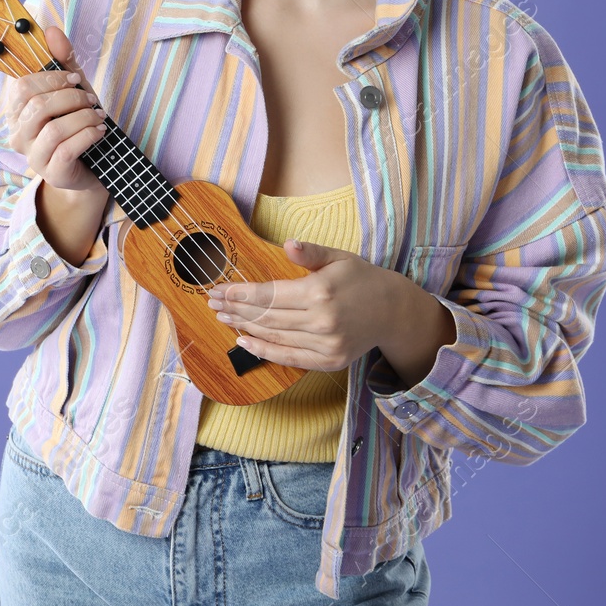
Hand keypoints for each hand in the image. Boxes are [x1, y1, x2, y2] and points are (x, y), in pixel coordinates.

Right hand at [2, 25, 108, 192]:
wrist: (92, 167)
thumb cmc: (76, 124)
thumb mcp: (72, 89)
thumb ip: (61, 62)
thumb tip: (51, 30)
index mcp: (17, 112)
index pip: (21, 87)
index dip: (50, 78)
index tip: (74, 78)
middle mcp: (18, 134)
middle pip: (37, 106)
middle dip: (70, 97)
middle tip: (90, 98)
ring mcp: (33, 157)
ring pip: (53, 129)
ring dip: (83, 117)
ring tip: (98, 115)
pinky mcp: (52, 172)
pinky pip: (67, 149)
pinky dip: (88, 134)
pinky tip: (100, 130)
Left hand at [205, 240, 402, 372]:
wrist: (392, 312)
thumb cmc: (361, 279)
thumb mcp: (339, 258)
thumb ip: (311, 253)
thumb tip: (288, 244)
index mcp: (320, 292)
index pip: (268, 294)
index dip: (239, 293)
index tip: (217, 290)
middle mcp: (321, 321)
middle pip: (266, 316)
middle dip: (235, 309)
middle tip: (212, 303)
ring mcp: (325, 344)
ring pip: (274, 336)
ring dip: (245, 327)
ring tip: (223, 318)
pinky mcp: (328, 361)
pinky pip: (288, 357)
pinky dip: (263, 351)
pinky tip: (244, 341)